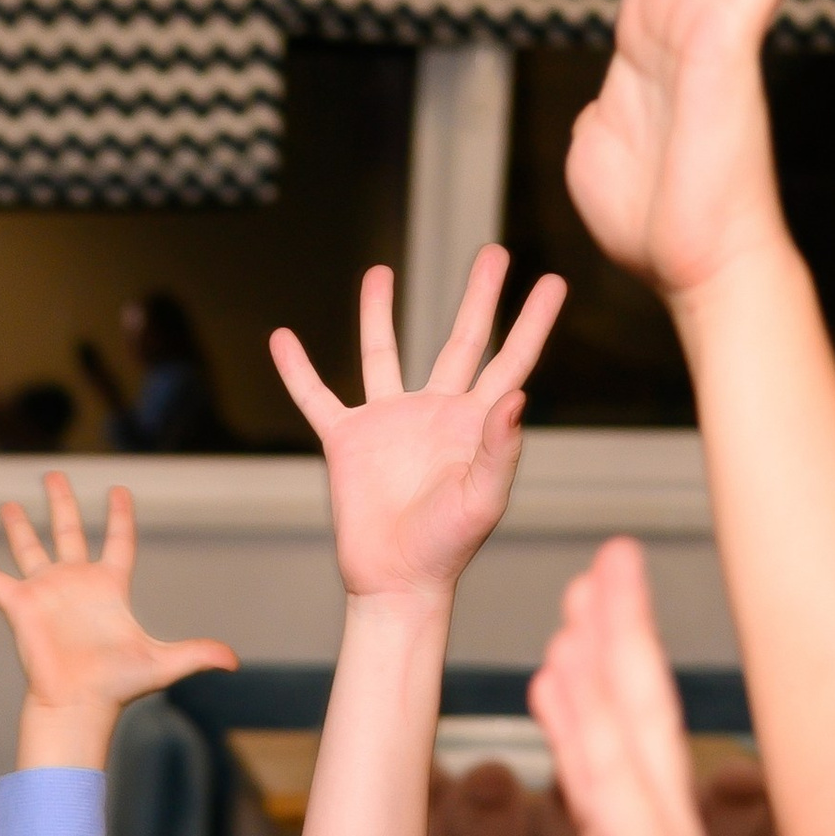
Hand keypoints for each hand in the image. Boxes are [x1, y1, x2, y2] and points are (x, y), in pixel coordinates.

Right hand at [0, 470, 235, 768]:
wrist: (78, 705)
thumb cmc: (118, 687)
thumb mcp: (163, 664)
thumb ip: (197, 654)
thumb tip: (233, 661)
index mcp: (110, 587)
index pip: (117, 541)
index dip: (119, 517)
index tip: (118, 491)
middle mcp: (76, 583)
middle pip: (68, 531)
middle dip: (60, 502)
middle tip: (53, 475)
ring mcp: (47, 592)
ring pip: (30, 547)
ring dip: (18, 526)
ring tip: (7, 504)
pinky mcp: (20, 606)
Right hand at [271, 251, 565, 607]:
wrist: (396, 584)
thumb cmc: (447, 550)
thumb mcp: (483, 501)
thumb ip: (500, 448)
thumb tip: (518, 395)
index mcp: (474, 424)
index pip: (511, 361)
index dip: (532, 322)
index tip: (552, 280)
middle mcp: (435, 413)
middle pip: (462, 339)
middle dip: (479, 296)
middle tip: (493, 252)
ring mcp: (389, 423)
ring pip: (383, 354)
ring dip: (379, 313)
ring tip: (378, 271)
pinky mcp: (348, 442)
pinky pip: (317, 398)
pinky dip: (298, 371)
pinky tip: (281, 340)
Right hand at [508, 540, 729, 835]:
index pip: (617, 754)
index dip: (596, 682)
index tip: (582, 611)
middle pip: (641, 716)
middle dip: (622, 635)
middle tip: (608, 559)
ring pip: (636, 730)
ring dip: (611, 659)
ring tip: (587, 595)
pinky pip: (622, 763)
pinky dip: (595, 713)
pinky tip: (567, 681)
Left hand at [566, 0, 787, 304]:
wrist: (699, 264)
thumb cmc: (652, 228)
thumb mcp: (597, 160)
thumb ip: (597, 117)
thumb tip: (597, 104)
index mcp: (640, 51)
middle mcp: (671, 30)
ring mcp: (703, 31)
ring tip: (702, 20)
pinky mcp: (726, 42)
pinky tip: (727, 5)